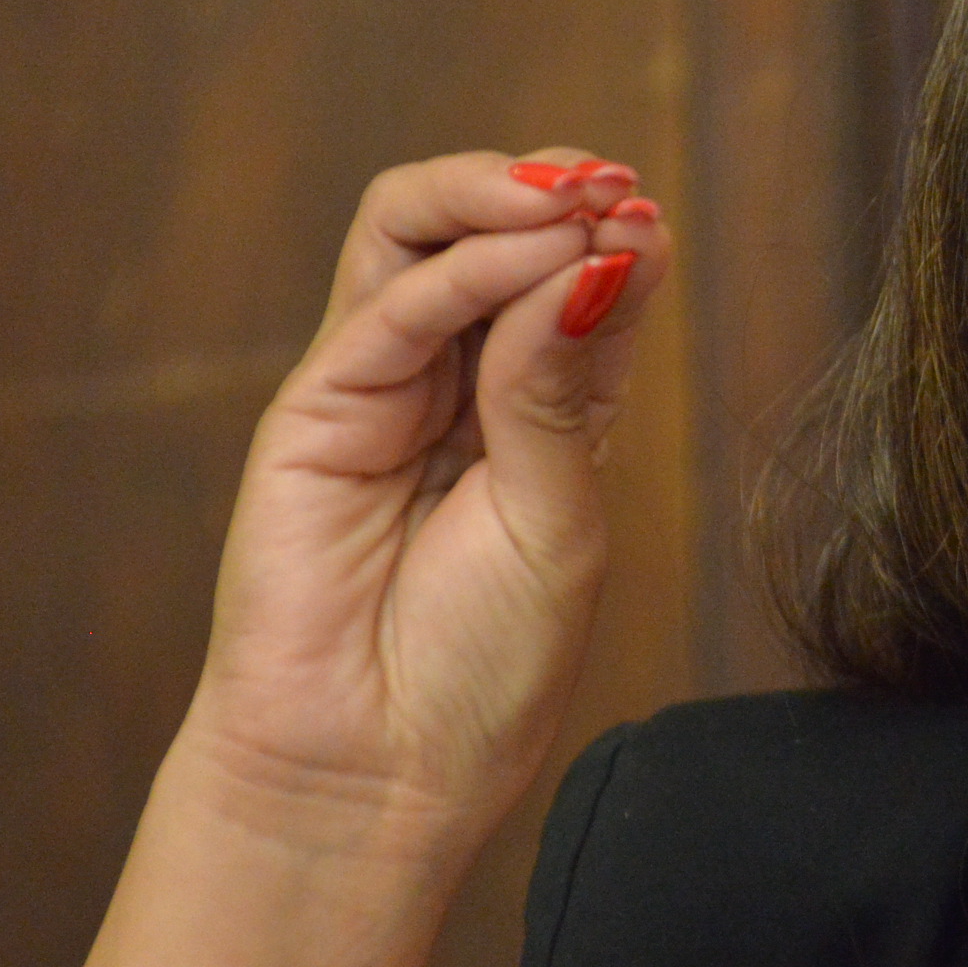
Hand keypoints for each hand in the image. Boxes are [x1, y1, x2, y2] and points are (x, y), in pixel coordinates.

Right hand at [0, 151, 669, 966]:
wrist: (374, 777)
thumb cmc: (479, 673)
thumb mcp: (562, 522)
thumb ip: (568, 389)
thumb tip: (606, 255)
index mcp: (538, 412)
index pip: (575, 282)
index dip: (615, 237)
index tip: (654, 220)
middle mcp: (456, 384)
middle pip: (487, 232)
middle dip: (554, 192)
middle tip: (612, 189)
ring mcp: (380, 389)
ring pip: (416, 235)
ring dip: (498, 198)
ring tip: (567, 202)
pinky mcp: (314, 411)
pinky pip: (383, 310)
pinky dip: (462, 269)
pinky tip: (523, 265)